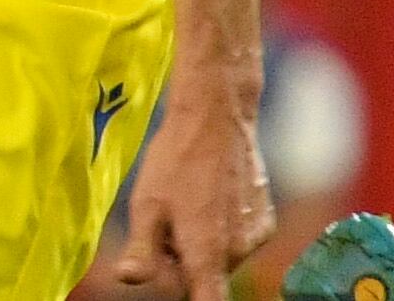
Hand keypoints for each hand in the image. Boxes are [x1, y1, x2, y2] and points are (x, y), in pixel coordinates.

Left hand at [115, 87, 273, 298]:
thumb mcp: (147, 202)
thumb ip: (141, 249)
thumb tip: (127, 277)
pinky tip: (212, 196)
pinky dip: (223, 229)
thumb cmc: (176, 157)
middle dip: (181, 261)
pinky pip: (238, 240)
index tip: (182, 281)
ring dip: (203, 244)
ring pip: (219, 258)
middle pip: (202, 278)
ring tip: (190, 202)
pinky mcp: (266, 221)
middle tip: (167, 221)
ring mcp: (255, 237)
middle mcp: (237, 252)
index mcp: (206, 253)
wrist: (219, 113)